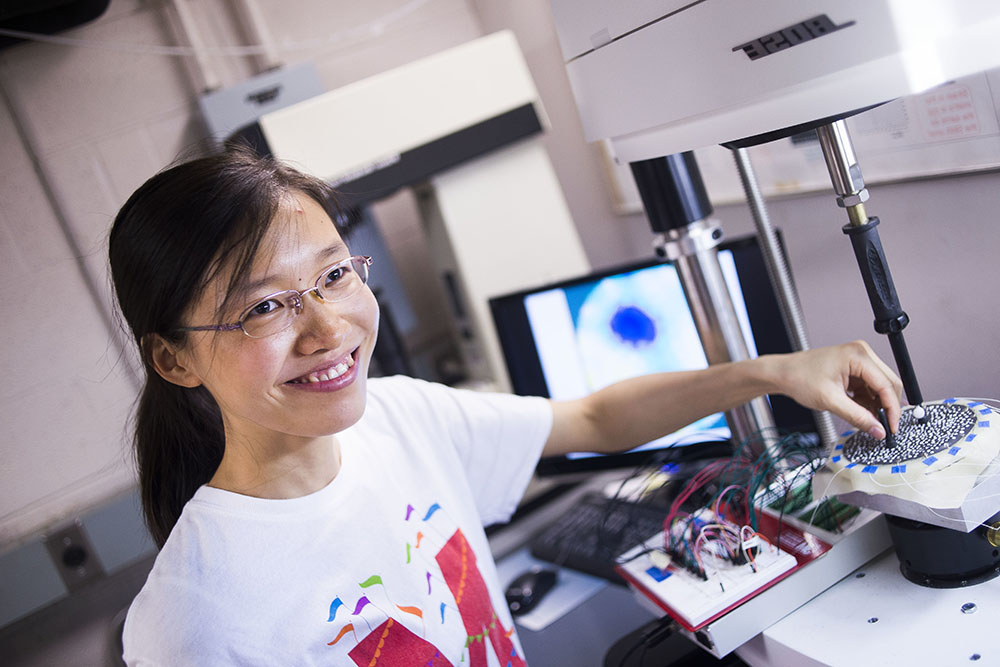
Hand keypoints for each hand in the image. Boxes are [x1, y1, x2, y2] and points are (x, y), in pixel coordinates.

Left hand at [770, 341, 902, 438]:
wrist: (783, 373)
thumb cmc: (799, 378)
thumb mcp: (830, 401)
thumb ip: (857, 417)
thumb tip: (878, 430)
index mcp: (858, 355)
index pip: (886, 385)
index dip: (892, 409)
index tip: (891, 428)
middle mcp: (862, 354)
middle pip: (888, 384)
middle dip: (887, 407)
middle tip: (883, 428)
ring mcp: (858, 360)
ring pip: (880, 387)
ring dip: (876, 405)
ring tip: (867, 421)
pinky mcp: (854, 369)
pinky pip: (869, 387)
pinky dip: (868, 402)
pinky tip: (860, 412)